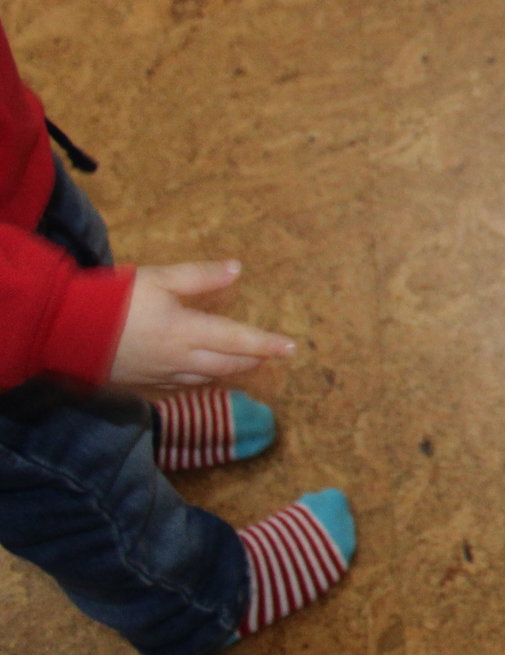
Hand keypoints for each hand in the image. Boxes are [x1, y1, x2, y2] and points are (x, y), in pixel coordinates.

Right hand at [108, 261, 296, 390]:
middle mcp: (179, 360)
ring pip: (205, 377)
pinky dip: (199, 378)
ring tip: (243, 363)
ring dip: (228, 370)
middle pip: (227, 364)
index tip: (291, 347)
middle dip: (251, 360)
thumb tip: (236, 269)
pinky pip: (180, 385)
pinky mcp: (141, 382)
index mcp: (188, 333)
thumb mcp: (159, 278)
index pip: (239, 341)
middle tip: (270, 355)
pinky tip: (200, 373)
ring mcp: (159, 375)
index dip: (267, 344)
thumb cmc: (113, 299)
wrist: (63, 331)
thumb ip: (199, 276)